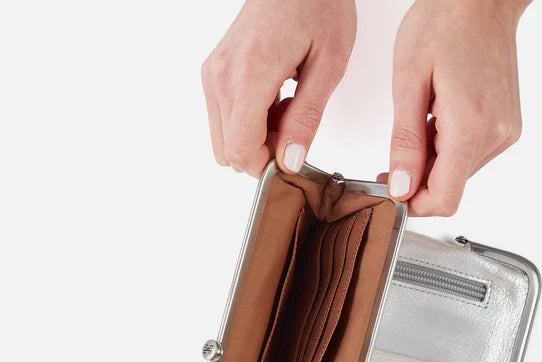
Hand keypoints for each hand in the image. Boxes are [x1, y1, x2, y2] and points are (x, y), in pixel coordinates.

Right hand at [201, 0, 355, 175]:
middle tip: (294, 126)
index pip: (241, 149)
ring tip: (287, 108)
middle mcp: (222, 76)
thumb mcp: (328, 66)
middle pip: (229, 150)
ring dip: (256, 138)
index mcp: (250, 75)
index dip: (267, 165)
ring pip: (224, 138)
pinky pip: (224, 118)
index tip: (293, 154)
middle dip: (263, 153)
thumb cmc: (318, 7)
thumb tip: (290, 161)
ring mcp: (213, 73)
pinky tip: (275, 100)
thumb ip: (307, 118)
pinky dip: (249, 121)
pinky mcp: (214, 72)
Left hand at [385, 0, 529, 215]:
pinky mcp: (507, 127)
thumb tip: (400, 186)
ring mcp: (505, 132)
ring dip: (433, 161)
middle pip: (450, 186)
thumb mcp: (409, 81)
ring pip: (459, 172)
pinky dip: (449, 147)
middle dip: (419, 178)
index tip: (393, 191)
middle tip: (395, 156)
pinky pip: (471, 154)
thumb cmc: (446, 21)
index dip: (414, 204)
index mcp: (470, 127)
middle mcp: (495, 135)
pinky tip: (440, 117)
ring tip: (423, 121)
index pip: (444, 198)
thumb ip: (405, 142)